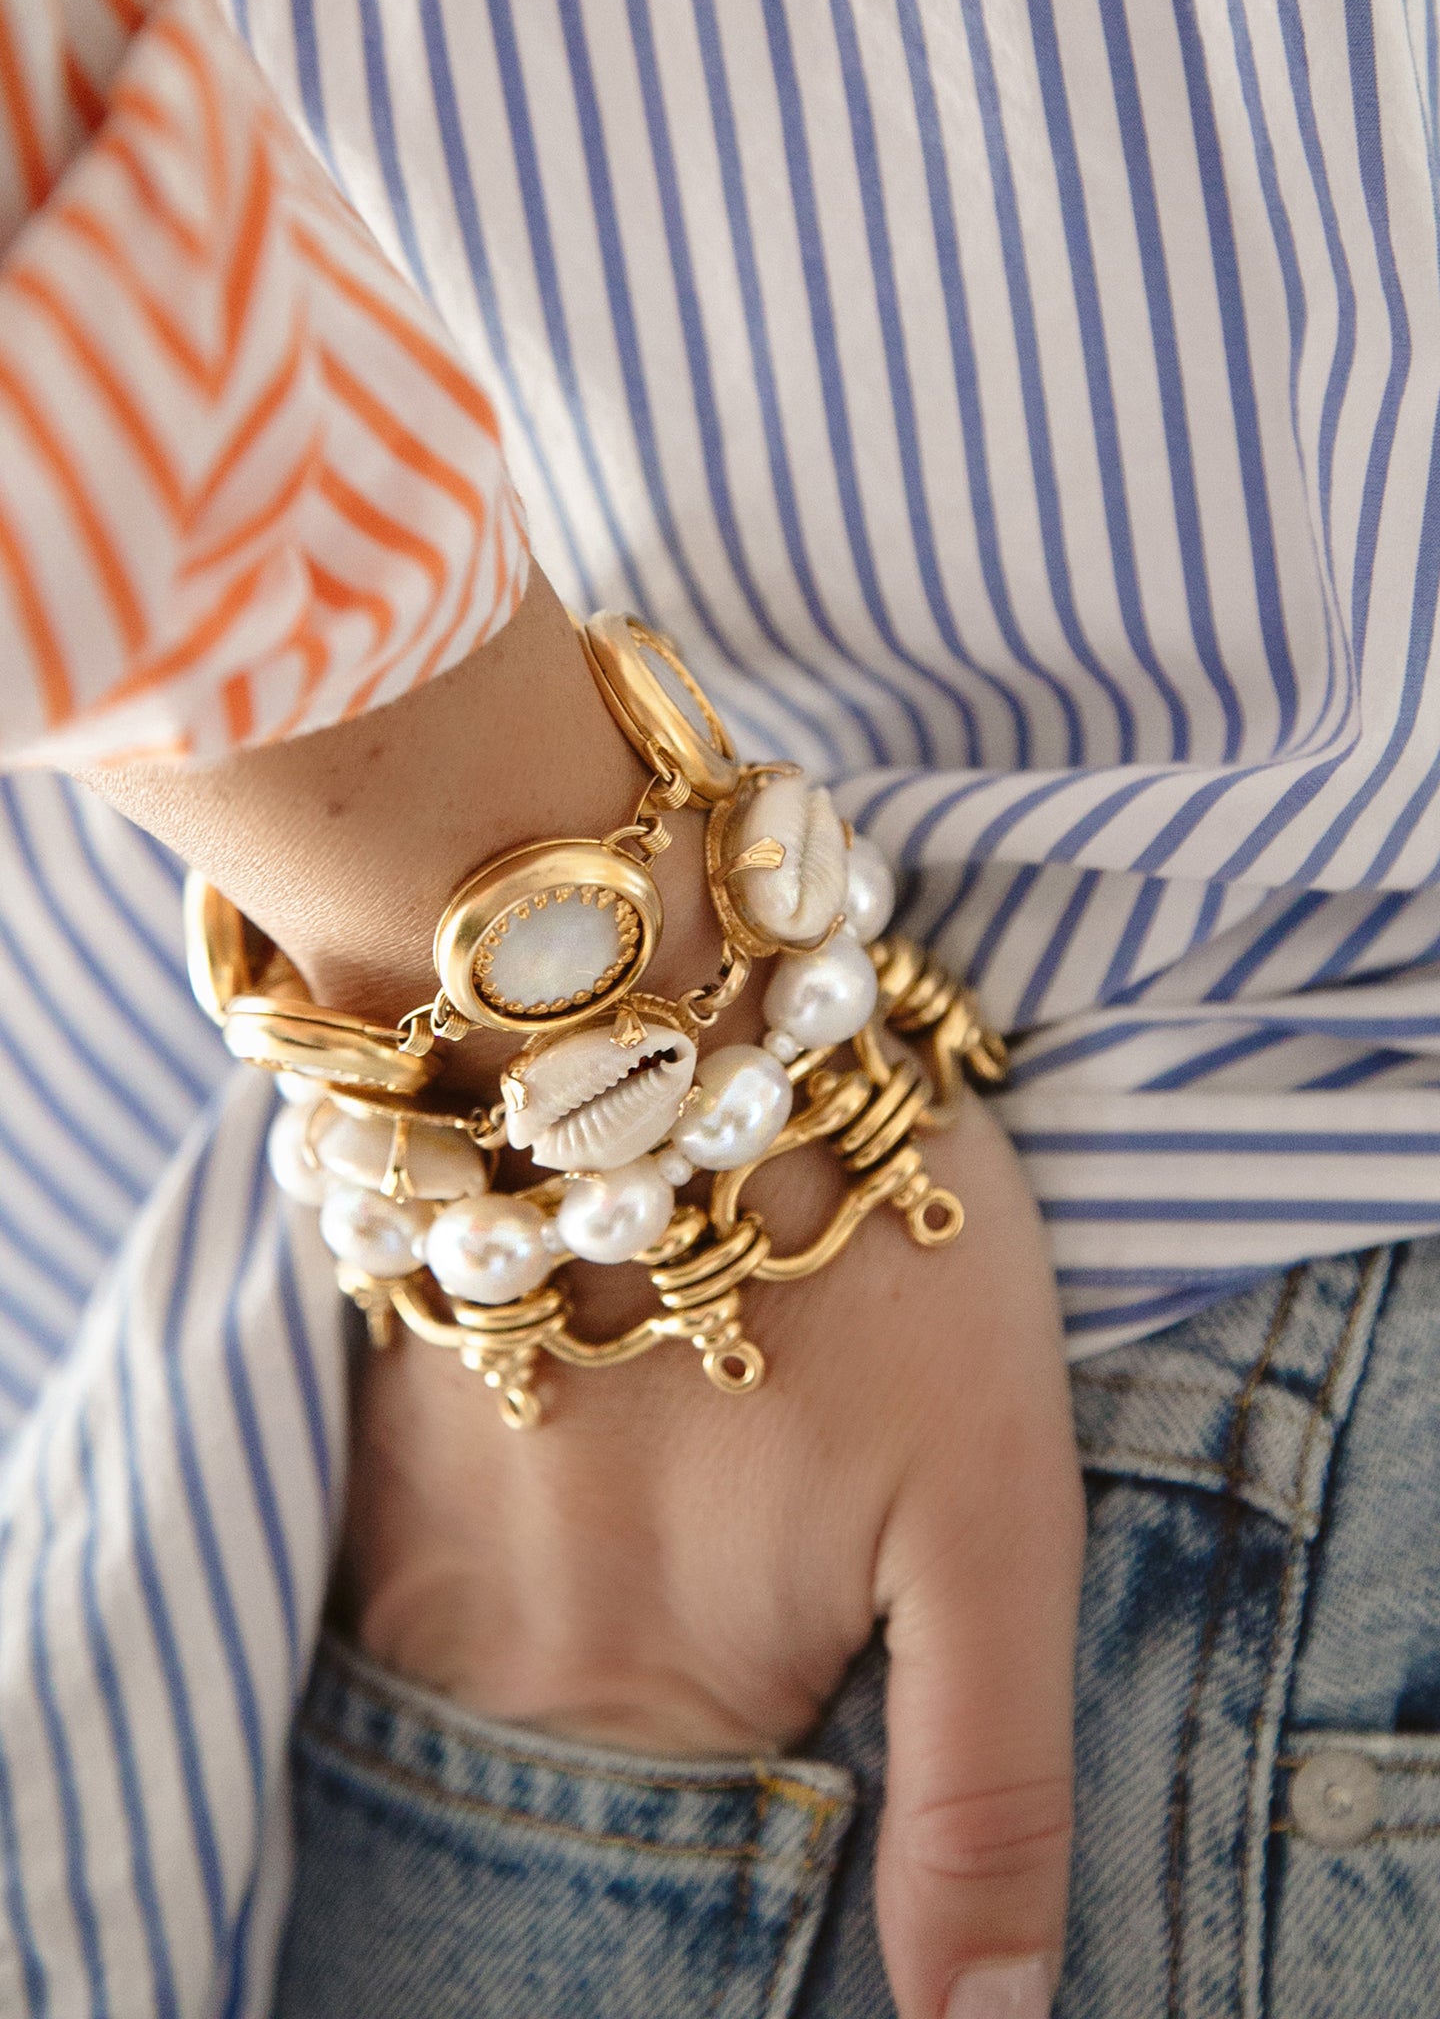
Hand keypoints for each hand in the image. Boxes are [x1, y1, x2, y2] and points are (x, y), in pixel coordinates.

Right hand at [82, 569, 1083, 2017]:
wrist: (651, 995)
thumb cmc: (874, 1242)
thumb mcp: (1001, 1514)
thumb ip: (981, 1783)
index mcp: (661, 1702)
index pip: (669, 1915)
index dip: (732, 1873)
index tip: (777, 1746)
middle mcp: (499, 1656)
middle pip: (567, 1808)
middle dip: (657, 1762)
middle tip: (731, 1589)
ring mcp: (412, 1544)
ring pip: (490, 1700)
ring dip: (574, 1661)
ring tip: (664, 1529)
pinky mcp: (366, 1441)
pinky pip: (415, 1588)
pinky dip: (498, 1570)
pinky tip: (574, 1478)